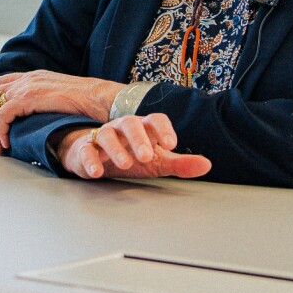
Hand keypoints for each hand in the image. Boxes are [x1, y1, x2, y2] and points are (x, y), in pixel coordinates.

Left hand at [0, 70, 122, 152]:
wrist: (99, 97)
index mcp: (35, 76)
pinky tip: (6, 144)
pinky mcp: (28, 97)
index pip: (1, 82)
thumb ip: (46, 100)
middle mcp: (27, 79)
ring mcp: (26, 86)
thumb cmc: (87, 102)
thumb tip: (37, 115)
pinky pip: (2, 115)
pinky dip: (0, 131)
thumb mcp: (61, 97)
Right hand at [57, 113, 211, 179]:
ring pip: (107, 134)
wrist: (100, 158)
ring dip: (116, 149)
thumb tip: (207, 165)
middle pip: (130, 124)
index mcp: (144, 127)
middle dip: (139, 139)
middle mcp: (123, 128)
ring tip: (125, 164)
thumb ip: (180, 163)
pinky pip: (86, 150)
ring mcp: (104, 136)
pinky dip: (90, 160)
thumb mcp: (158, 162)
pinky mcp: (86, 149)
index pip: (156, 120)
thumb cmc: (133, 157)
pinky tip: (97, 172)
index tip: (170, 143)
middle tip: (147, 156)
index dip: (163, 129)